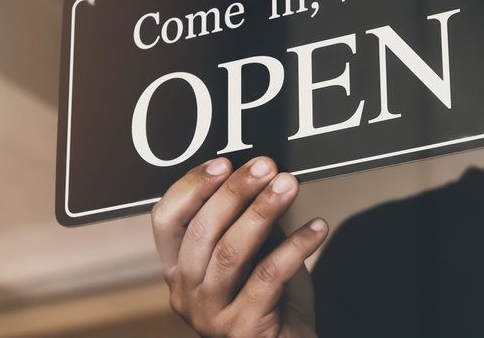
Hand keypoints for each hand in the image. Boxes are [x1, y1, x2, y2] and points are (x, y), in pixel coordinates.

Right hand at [151, 157, 327, 337]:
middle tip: (267, 167)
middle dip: (236, 191)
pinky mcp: (243, 328)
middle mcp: (186, 293)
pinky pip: (269, 275)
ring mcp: (210, 315)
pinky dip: (296, 245)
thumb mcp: (253, 256)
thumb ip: (248, 222)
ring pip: (232, 251)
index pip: (166, 221)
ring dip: (264, 211)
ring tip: (289, 186)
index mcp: (180, 270)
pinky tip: (317, 228)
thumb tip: (263, 176)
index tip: (223, 163)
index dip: (191, 187)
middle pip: (202, 231)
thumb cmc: (273, 302)